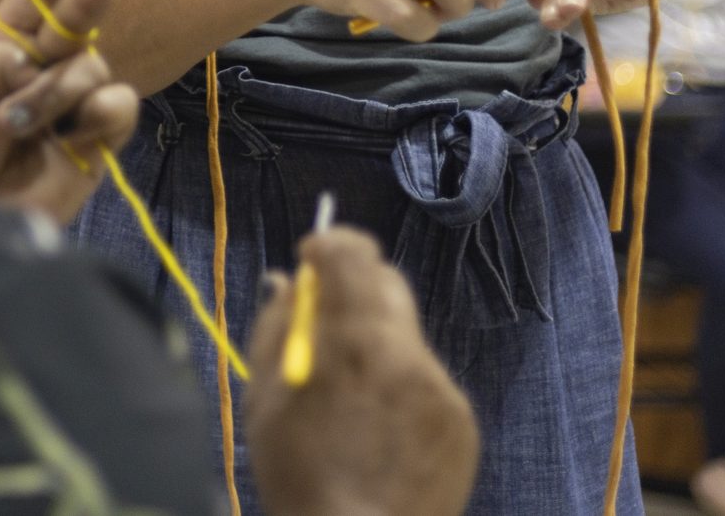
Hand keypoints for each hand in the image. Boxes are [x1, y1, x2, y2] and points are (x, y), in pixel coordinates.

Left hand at [0, 0, 136, 222]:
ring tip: (18, 125)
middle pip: (73, 17)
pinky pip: (118, 106)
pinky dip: (96, 115)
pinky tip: (68, 134)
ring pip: (89, 66)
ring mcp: (71, 99)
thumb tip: (42, 60)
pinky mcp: (96, 136)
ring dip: (54, 91)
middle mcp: (40, 64)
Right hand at [245, 228, 478, 515]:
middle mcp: (405, 352)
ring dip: (377, 346)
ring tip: (351, 400)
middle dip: (355, 291)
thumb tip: (289, 283)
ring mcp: (441, 387)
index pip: (353, 253)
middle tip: (328, 326)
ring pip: (406, 337)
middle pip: (387, 283)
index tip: (312, 259)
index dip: (330, 246)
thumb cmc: (299, 477)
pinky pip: (427, 381)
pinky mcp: (461, 420)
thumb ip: (277, 327)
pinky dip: (402, 388)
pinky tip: (381, 430)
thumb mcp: (263, 398)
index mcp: (350, 340)